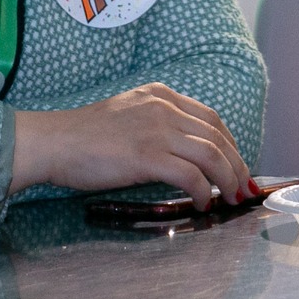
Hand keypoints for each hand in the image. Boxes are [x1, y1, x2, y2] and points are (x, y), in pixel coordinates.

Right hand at [11, 84, 250, 208]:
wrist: (55, 142)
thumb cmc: (84, 137)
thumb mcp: (128, 116)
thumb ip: (157, 125)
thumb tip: (184, 157)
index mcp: (161, 95)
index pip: (211, 118)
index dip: (231, 144)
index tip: (237, 165)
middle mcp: (163, 107)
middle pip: (218, 136)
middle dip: (236, 164)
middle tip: (243, 189)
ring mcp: (156, 130)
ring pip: (211, 155)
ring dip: (228, 180)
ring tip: (231, 199)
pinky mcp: (147, 155)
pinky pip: (191, 176)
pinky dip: (203, 192)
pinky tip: (202, 204)